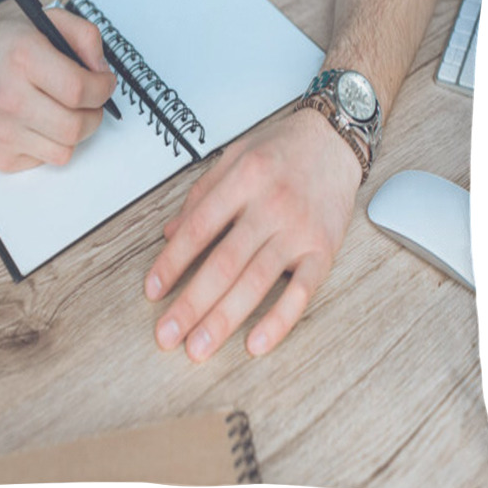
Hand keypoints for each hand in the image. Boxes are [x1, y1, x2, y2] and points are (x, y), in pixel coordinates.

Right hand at [0, 7, 116, 172]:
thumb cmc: (7, 48)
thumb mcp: (48, 22)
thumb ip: (85, 37)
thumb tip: (102, 73)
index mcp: (23, 58)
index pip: (79, 89)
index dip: (102, 89)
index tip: (103, 84)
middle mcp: (9, 97)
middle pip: (76, 126)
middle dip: (93, 115)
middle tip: (88, 103)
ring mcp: (2, 131)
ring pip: (66, 150)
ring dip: (73, 132)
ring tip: (61, 112)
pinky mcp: (0, 156)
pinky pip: (46, 160)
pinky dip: (51, 145)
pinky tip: (38, 124)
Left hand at [144, 107, 362, 361]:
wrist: (335, 140)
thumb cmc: (282, 149)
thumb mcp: (233, 157)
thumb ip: (200, 196)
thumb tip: (169, 234)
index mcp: (243, 180)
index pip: (199, 229)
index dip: (172, 262)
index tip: (152, 291)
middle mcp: (270, 205)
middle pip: (224, 263)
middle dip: (192, 304)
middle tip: (168, 335)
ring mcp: (299, 230)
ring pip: (256, 281)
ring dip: (224, 319)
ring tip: (199, 347)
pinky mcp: (324, 250)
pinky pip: (301, 291)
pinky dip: (279, 320)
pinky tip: (256, 343)